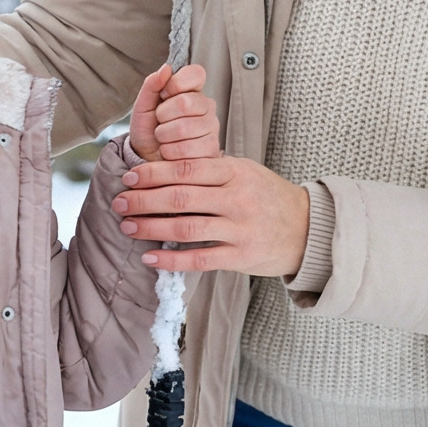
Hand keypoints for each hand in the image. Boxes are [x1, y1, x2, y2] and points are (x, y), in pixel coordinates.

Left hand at [113, 151, 311, 278]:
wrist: (308, 228)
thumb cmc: (267, 196)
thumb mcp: (244, 171)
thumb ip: (210, 169)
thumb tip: (163, 166)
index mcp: (235, 172)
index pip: (186, 168)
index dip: (154, 173)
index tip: (129, 177)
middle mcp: (237, 199)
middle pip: (181, 198)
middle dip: (144, 200)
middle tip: (119, 202)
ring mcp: (240, 229)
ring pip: (187, 228)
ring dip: (151, 227)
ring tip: (127, 226)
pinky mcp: (242, 257)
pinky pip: (201, 260)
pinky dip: (172, 260)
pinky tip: (149, 257)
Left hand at [127, 62, 216, 163]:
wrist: (148, 158)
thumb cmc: (148, 129)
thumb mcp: (143, 105)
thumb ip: (152, 85)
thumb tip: (166, 68)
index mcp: (193, 90)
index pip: (196, 73)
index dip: (176, 83)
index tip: (163, 95)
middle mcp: (207, 107)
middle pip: (186, 102)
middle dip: (163, 115)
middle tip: (160, 122)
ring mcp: (212, 128)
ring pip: (184, 128)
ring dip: (164, 136)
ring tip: (163, 138)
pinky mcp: (211, 149)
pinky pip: (187, 148)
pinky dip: (170, 152)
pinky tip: (171, 151)